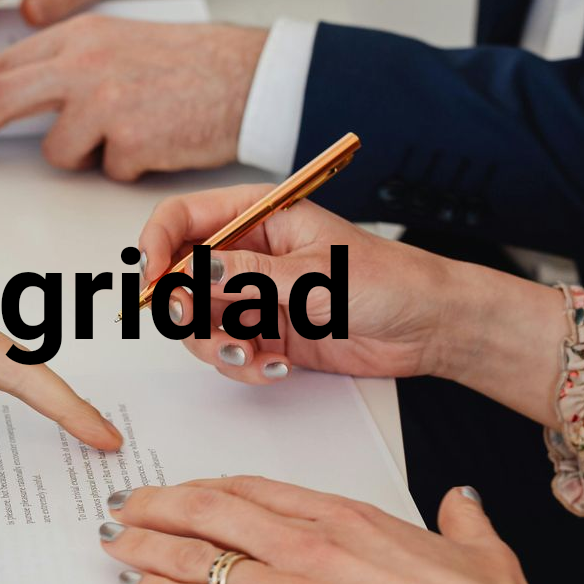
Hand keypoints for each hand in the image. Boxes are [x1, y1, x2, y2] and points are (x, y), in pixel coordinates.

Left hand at [0, 17, 265, 176]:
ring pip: (58, 151)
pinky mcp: (129, 141)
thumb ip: (70, 61)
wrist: (247, 77)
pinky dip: (128, 166)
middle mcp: (84, 65)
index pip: (5, 63)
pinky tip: (158, 140)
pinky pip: (106, 171)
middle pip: (0, 99)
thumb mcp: (120, 42)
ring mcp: (104, 103)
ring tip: (131, 133)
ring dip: (85, 156)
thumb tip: (22, 94)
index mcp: (80, 35)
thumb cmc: (191, 64)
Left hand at [101, 477, 583, 583]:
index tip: (183, 490)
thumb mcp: (478, 549)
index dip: (207, 488)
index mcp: (346, 516)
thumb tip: (457, 505)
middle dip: (157, 506)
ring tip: (115, 542)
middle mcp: (308, 544)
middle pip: (209, 511)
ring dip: (143, 546)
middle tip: (127, 505)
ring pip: (193, 555)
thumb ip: (458, 521)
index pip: (253, 489)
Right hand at [136, 185, 570, 422]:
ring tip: (252, 355)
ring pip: (198, 322)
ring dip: (217, 345)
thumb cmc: (389, 281)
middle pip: (179, 277)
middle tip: (212, 328)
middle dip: (187, 310)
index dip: (157, 245)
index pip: (182, 218)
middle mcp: (248, 255)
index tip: (153, 279)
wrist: (430, 327)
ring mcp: (255, 296)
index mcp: (258, 216)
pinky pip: (229, 352)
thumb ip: (250, 276)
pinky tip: (278, 367)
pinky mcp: (267, 334)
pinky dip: (245, 366)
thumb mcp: (314, 275)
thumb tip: (195, 270)